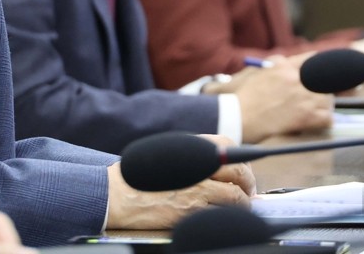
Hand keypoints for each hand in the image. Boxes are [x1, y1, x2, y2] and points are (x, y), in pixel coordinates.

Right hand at [106, 135, 254, 228]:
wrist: (115, 195)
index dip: (241, 160)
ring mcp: (196, 191)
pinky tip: (227, 218)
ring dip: (243, 203)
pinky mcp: (191, 213)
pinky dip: (230, 216)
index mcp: (189, 148)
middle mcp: (196, 166)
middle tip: (248, 192)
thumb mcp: (166, 154)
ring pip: (236, 197)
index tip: (243, 171)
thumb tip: (221, 164)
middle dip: (248, 184)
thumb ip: (191, 156)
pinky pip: (222, 215)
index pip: (228, 146)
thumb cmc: (137, 176)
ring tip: (241, 206)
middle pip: (238, 172)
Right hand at [234, 55, 332, 142]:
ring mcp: (303, 98)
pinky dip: (325, 121)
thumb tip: (287, 62)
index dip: (319, 66)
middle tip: (319, 95)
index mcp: (285, 67)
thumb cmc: (244, 96)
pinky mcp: (306, 117)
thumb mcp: (259, 71)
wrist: (238, 117)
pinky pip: (327, 117)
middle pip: (324, 80)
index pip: (312, 59)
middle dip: (322, 88)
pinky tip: (318, 122)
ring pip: (328, 99)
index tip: (321, 73)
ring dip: (324, 105)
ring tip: (318, 111)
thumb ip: (277, 64)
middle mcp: (297, 79)